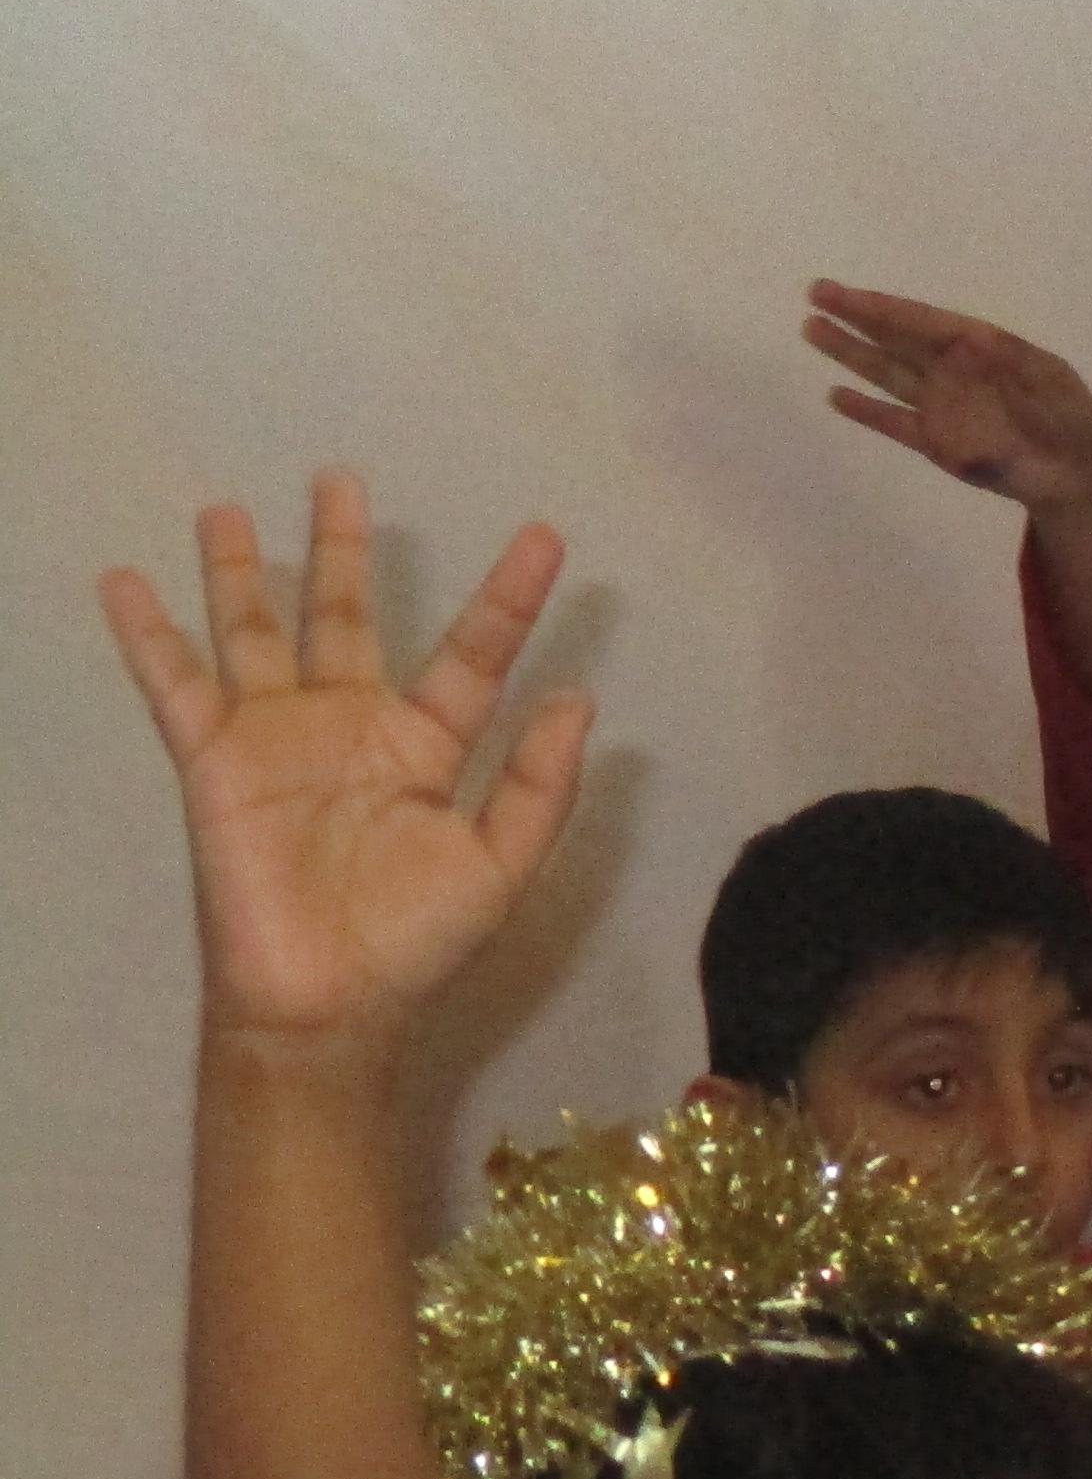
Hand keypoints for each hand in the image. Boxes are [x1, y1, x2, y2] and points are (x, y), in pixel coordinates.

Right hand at [104, 474, 590, 1049]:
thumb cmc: (417, 942)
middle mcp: (352, 726)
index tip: (545, 536)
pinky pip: (175, 684)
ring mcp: (279, 737)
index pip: (472, 654)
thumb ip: (539, 785)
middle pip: (347, 617)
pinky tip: (125, 579)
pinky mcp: (215, 760)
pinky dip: (148, 634)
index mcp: (428, 748)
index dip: (506, 598)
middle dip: (341, 549)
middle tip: (340, 476)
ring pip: (257, 631)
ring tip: (227, 506)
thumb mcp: (501, 867)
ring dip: (239, 570)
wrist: (328, 1002)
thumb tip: (578, 699)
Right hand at [803, 283, 1091, 523]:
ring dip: (852, 354)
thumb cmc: (1072, 422)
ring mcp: (942, 407)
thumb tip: (974, 340)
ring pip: (888, 374)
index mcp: (980, 347)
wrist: (1078, 477)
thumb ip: (1012, 366)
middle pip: (896, 339)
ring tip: (812, 329)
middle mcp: (953, 371)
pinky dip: (869, 412)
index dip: (883, 308)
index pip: (923, 322)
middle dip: (857, 318)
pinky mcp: (938, 444)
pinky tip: (837, 396)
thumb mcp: (1054, 384)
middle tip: (814, 294)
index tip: (844, 294)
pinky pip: (897, 424)